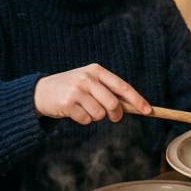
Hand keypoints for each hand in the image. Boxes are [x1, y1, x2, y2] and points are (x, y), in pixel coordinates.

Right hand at [34, 63, 148, 124]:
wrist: (42, 91)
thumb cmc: (72, 88)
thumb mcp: (90, 82)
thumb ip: (109, 90)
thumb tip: (134, 106)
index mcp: (96, 70)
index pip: (122, 86)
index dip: (137, 100)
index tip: (148, 110)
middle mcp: (87, 78)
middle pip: (113, 104)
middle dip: (115, 114)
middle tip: (113, 117)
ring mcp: (76, 90)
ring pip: (100, 114)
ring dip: (95, 116)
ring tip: (84, 108)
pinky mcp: (67, 103)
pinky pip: (86, 120)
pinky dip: (83, 120)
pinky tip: (74, 111)